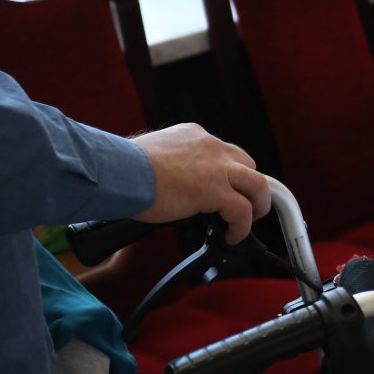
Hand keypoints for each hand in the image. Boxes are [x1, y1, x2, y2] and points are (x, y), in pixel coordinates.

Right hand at [132, 124, 271, 242]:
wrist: (115, 170)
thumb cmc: (122, 168)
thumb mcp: (154, 156)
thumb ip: (172, 165)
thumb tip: (172, 186)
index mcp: (194, 136)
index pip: (224, 152)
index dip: (229, 173)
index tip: (226, 188)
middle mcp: (210, 146)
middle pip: (248, 164)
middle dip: (250, 186)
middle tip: (246, 205)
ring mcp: (215, 167)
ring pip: (258, 184)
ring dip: (258, 205)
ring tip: (251, 221)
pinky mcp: (213, 190)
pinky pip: (242, 210)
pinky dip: (242, 227)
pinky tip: (232, 236)